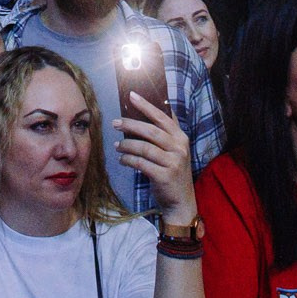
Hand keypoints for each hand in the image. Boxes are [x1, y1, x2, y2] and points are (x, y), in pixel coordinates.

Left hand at [116, 91, 195, 220]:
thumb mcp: (173, 152)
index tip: (131, 95)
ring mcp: (173, 162)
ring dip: (127, 145)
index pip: (162, 117)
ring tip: (117, 145)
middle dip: (131, 124)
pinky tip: (122, 159)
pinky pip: (141, 163)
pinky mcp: (164, 176)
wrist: (181, 202)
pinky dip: (129, 160)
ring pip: (144, 147)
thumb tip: (140, 117)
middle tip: (115, 122)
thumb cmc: (172, 173)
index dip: (146, 106)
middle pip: (151, 131)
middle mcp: (179, 148)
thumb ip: (163, 136)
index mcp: (181, 138)